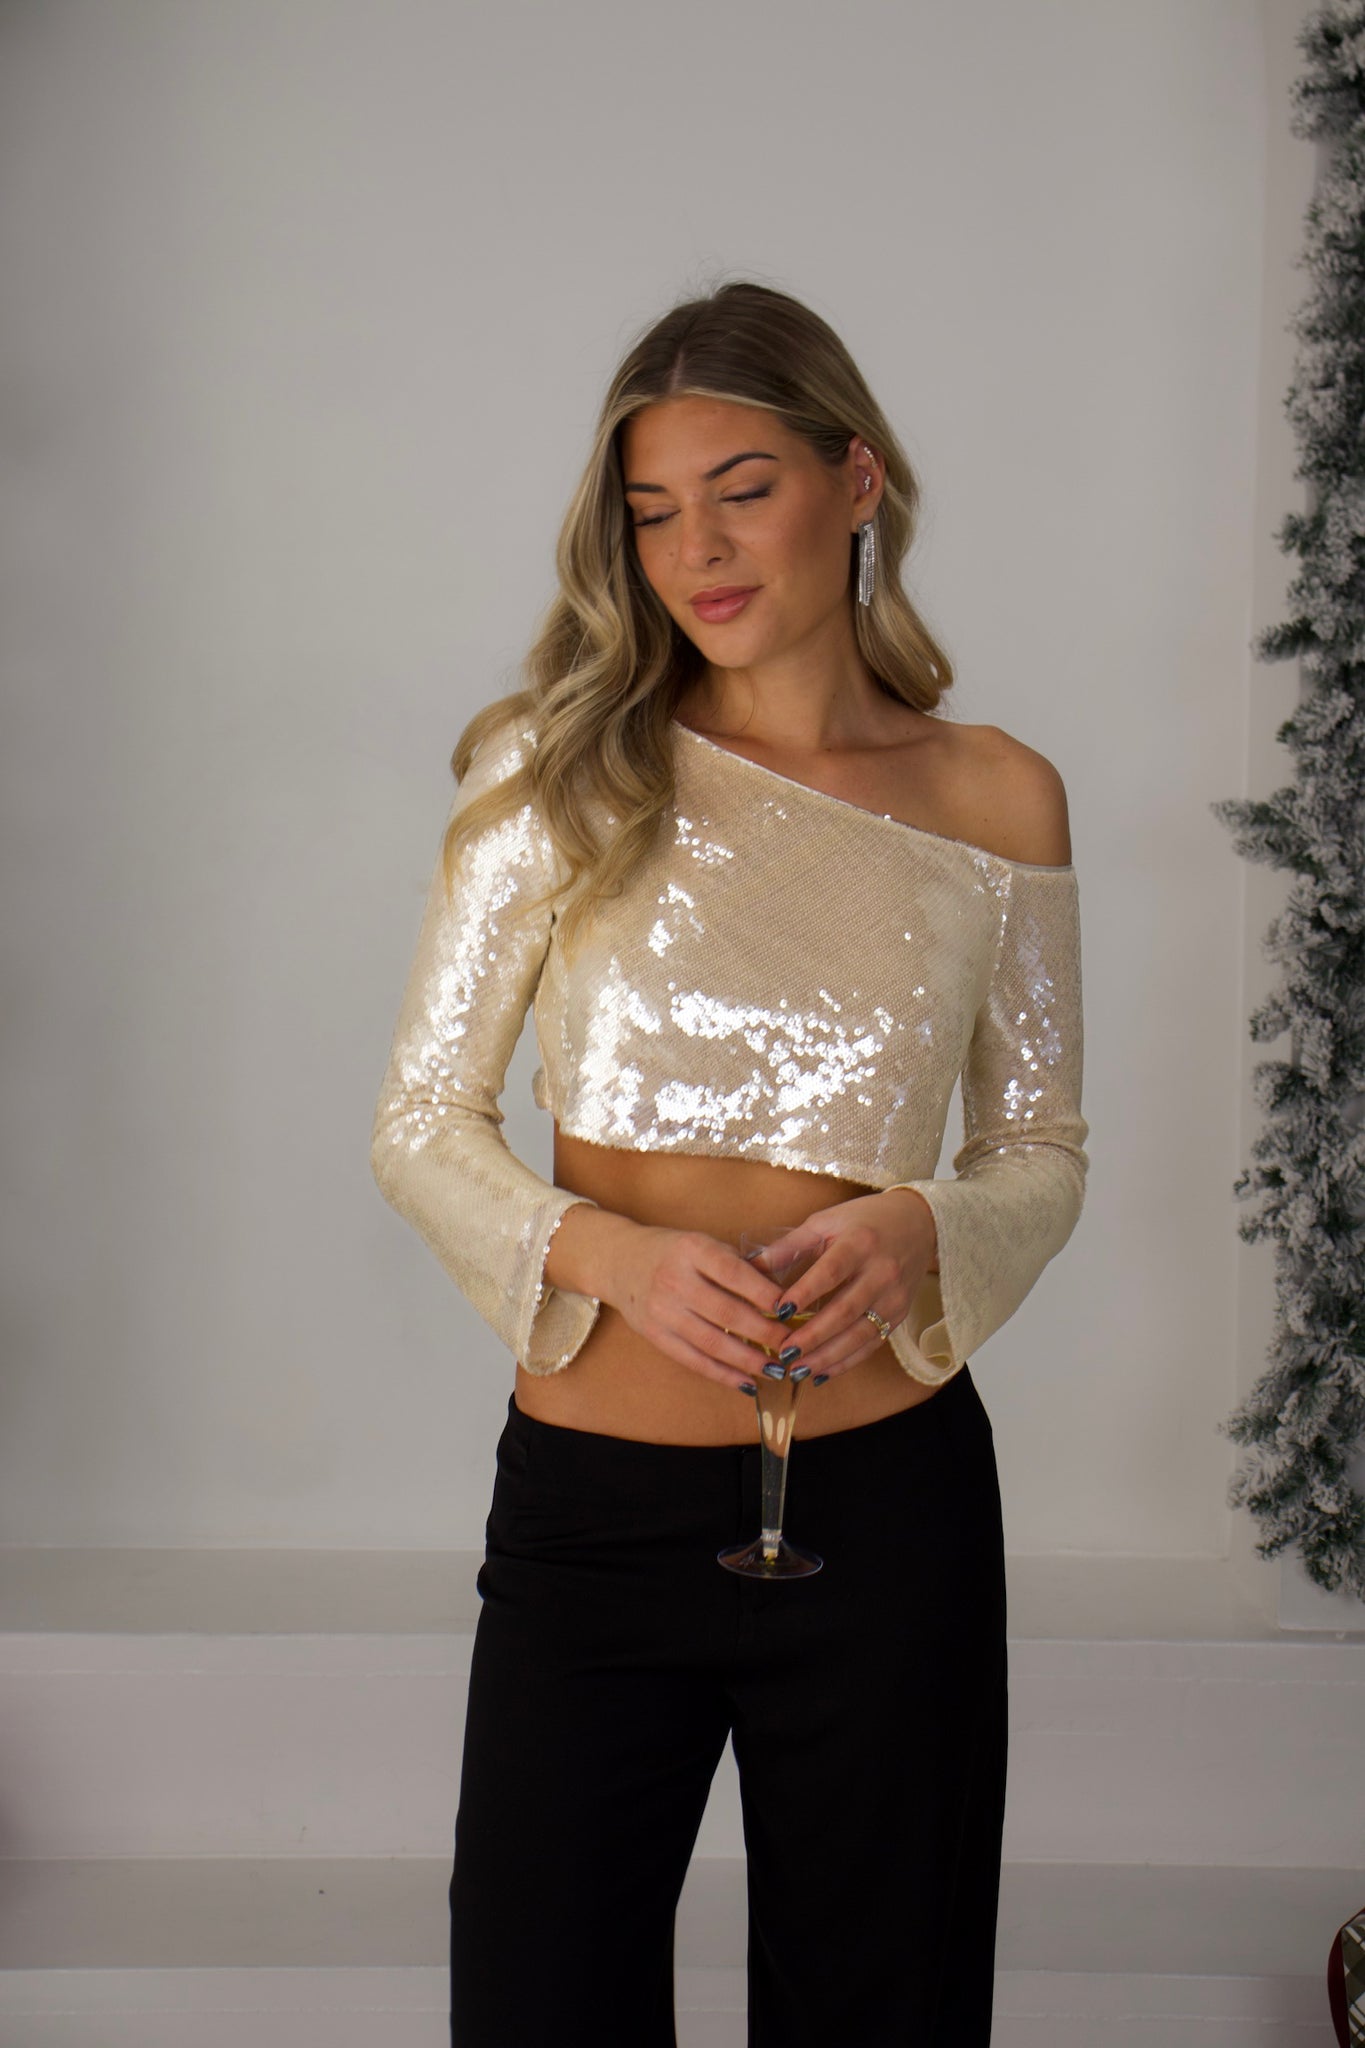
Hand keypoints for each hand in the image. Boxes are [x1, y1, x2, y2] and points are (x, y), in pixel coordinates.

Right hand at [603, 1223, 796, 1393]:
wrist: (620, 1261)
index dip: (765, 1293)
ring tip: (776, 1369)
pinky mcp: (655, 1335)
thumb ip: (738, 1265)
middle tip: (792, 1346)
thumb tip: (783, 1295)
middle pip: (727, 1312)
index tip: (791, 1309)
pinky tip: (747, 1383)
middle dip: (765, 1333)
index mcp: (692, 1249)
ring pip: (712, 1342)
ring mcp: (661, 1310)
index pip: (734, 1273)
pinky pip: (693, 1360)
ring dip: (748, 1360)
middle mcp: (674, 1279)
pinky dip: (723, 1374)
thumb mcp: (702, 1244)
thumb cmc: (673, 1252)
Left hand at [754, 1189, 937, 1386]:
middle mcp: (882, 1271)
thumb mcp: (826, 1222)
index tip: (778, 1312)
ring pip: (860, 1334)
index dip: (806, 1293)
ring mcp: (894, 1297)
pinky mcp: (899, 1315)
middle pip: (846, 1310)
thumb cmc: (863, 1222)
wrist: (918, 1224)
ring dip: (827, 1356)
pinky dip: (846, 1362)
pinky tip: (821, 1373)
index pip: (831, 1272)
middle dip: (814, 1336)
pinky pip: (872, 1344)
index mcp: (860, 1243)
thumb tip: (750, 1267)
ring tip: (798, 1370)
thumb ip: (790, 1245)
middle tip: (784, 1353)